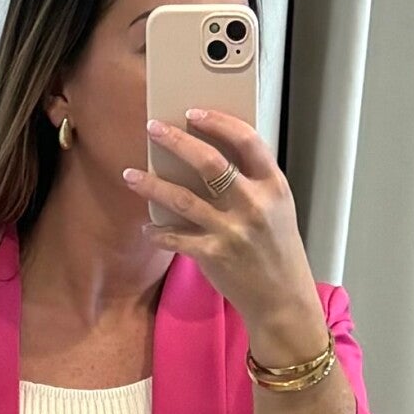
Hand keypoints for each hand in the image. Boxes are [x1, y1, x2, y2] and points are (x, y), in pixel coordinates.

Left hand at [125, 111, 327, 361]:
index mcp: (274, 186)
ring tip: (130, 174)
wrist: (284, 300)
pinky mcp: (215, 255)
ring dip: (152, 185)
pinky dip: (158, 233)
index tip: (194, 113)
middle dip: (176, 141)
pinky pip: (177, 238)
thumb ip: (254, 183)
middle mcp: (254, 204)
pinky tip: (147, 228)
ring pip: (183, 198)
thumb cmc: (278, 251)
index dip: (218, 122)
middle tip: (153, 129)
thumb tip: (212, 156)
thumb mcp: (278, 209)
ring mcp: (233, 230)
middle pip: (209, 161)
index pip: (247, 140)